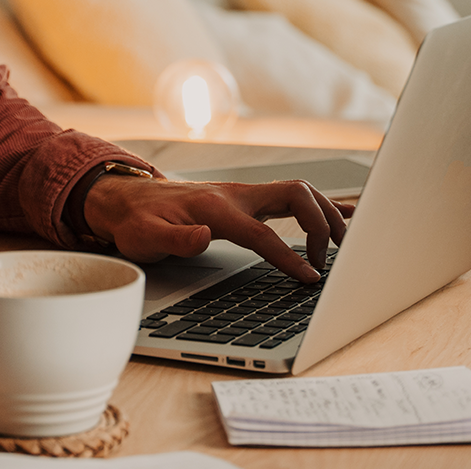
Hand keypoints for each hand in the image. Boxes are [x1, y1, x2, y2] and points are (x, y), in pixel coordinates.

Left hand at [81, 174, 351, 281]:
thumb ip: (174, 239)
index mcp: (216, 208)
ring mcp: (243, 194)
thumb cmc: (136, 221)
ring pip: (298, 192)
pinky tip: (342, 211)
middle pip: (295, 197)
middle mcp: (236, 195)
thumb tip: (202, 236)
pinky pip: (290, 196)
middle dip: (320, 224)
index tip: (311, 278)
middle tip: (329, 258)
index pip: (264, 234)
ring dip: (325, 212)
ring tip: (344, 240)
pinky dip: (318, 203)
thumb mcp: (145, 236)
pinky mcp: (246, 199)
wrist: (126, 199)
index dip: (289, 257)